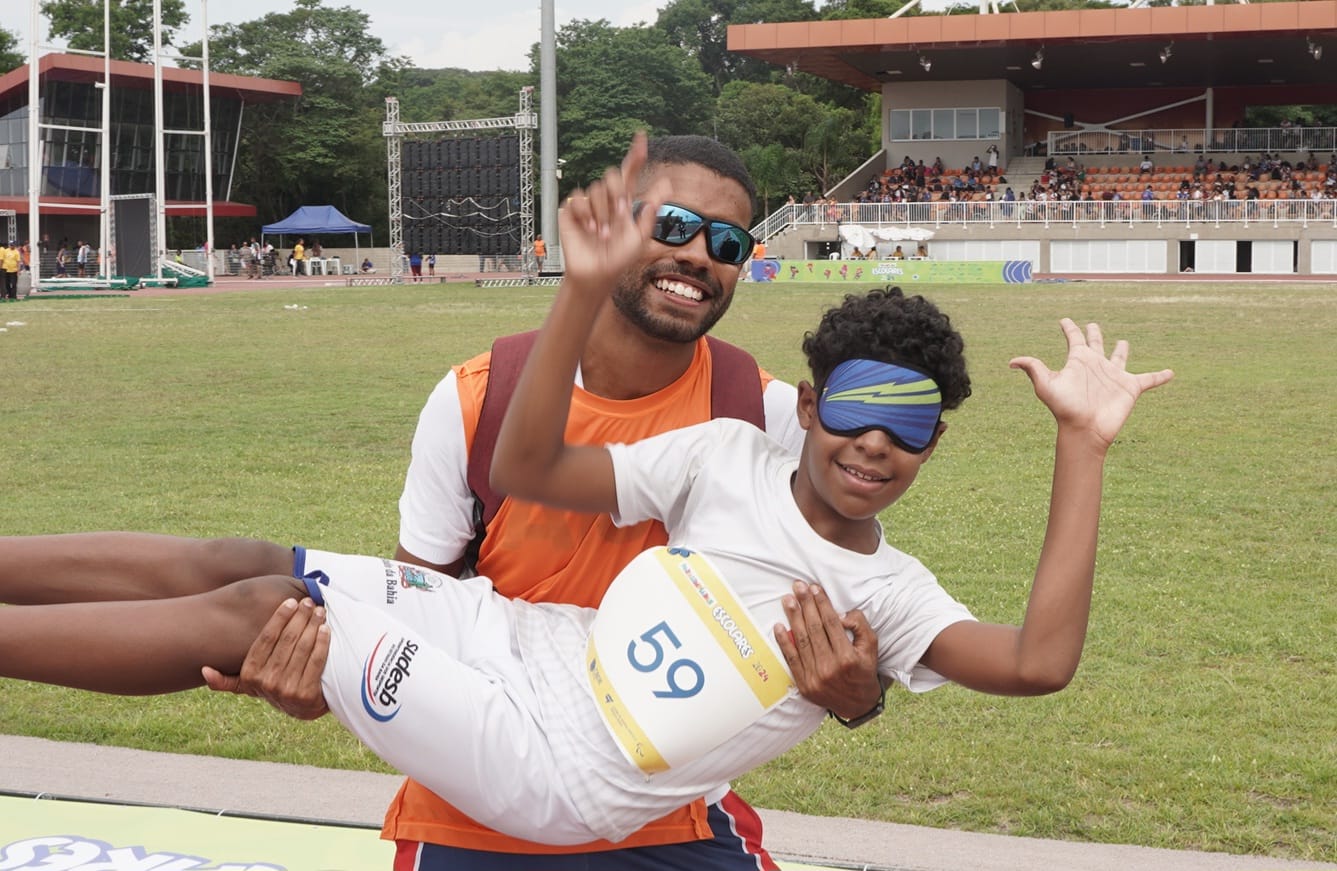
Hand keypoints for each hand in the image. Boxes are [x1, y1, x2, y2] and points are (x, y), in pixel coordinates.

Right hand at [201, 597, 330, 719]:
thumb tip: (203, 670)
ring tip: (318, 610)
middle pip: (287, 641)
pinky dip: (323, 642)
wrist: (301, 709)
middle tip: (308, 601)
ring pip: (303, 649)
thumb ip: (226, 679)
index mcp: (250, 675)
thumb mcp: (248, 684)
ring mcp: (287, 691)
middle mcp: (266, 683)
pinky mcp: (307, 695)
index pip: (266, 639)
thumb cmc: (274, 686)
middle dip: (299, 618)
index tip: (290, 602)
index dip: (279, 618)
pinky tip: (326, 628)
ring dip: (312, 626)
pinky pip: (316, 661)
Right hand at [557, 131, 667, 293]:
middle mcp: (606, 199)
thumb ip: (650, 211)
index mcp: (624, 202)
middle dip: (617, 194)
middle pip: (612, 176)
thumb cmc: (619, 258)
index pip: (630, 173)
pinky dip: (585, 214)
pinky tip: (588, 230)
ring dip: (602, 213)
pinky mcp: (572, 210)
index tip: (641, 136)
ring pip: (596, 189)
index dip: (635, 155)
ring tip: (603, 234)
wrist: (596, 273)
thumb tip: (666, 184)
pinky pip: (578, 199)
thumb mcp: (640, 237)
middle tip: (620, 216)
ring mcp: (588, 204)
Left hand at [774, 581, 881, 720]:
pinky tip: (778, 626)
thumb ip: (860, 626)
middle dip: (805, 604)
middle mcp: (830, 667)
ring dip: (793, 617)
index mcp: (848, 657)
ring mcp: (815, 677)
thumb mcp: (871, 646)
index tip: (814, 588)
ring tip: (788, 600)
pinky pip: (791, 659)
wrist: (858, 705)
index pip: (831, 623)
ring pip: (801, 640)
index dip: (821, 603)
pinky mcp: (804, 684)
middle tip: (797, 586)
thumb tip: (839, 614)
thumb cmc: (864, 670)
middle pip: (814, 628)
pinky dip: (783, 642)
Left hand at [1009, 318, 1173, 448]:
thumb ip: (1033, 369)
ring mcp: (1114, 376)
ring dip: (1122, 350)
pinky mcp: (1131, 388)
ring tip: (1123, 342)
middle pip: (1096, 344)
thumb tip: (1011, 362)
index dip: (1069, 328)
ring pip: (1119, 357)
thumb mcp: (1047, 386)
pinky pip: (1149, 379)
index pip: (1074, 339)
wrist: (1085, 430)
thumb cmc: (1065, 408)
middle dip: (1094, 333)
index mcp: (1078, 361)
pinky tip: (1171, 373)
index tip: (1064, 320)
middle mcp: (1096, 366)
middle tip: (1093, 324)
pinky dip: (1160, 376)